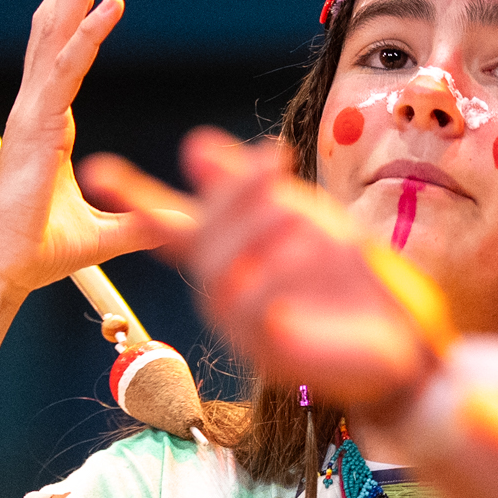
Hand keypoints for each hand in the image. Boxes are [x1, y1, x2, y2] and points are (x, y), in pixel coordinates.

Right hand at [0, 0, 183, 296]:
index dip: (80, 12)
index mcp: (49, 123)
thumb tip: (174, 225)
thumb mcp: (104, 233)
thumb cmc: (40, 251)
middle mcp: (38, 108)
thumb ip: (137, 222)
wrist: (4, 269)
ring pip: (56, 32)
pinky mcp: (39, 126)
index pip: (63, 52)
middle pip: (55, 26)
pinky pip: (66, 68)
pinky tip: (109, 2)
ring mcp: (34, 112)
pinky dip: (87, 33)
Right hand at [80, 130, 451, 412]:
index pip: (170, 224)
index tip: (94, 169)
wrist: (403, 340)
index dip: (133, 197)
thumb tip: (193, 144)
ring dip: (253, 229)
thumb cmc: (350, 281)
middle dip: (232, 193)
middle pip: (202, 238)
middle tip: (273, 159)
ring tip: (293, 203)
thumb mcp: (305, 218)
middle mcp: (224, 291)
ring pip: (219, 273)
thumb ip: (252, 188)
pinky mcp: (268, 352)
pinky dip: (269, 274)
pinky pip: (250, 310)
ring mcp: (241, 325)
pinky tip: (299, 248)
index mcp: (229, 256)